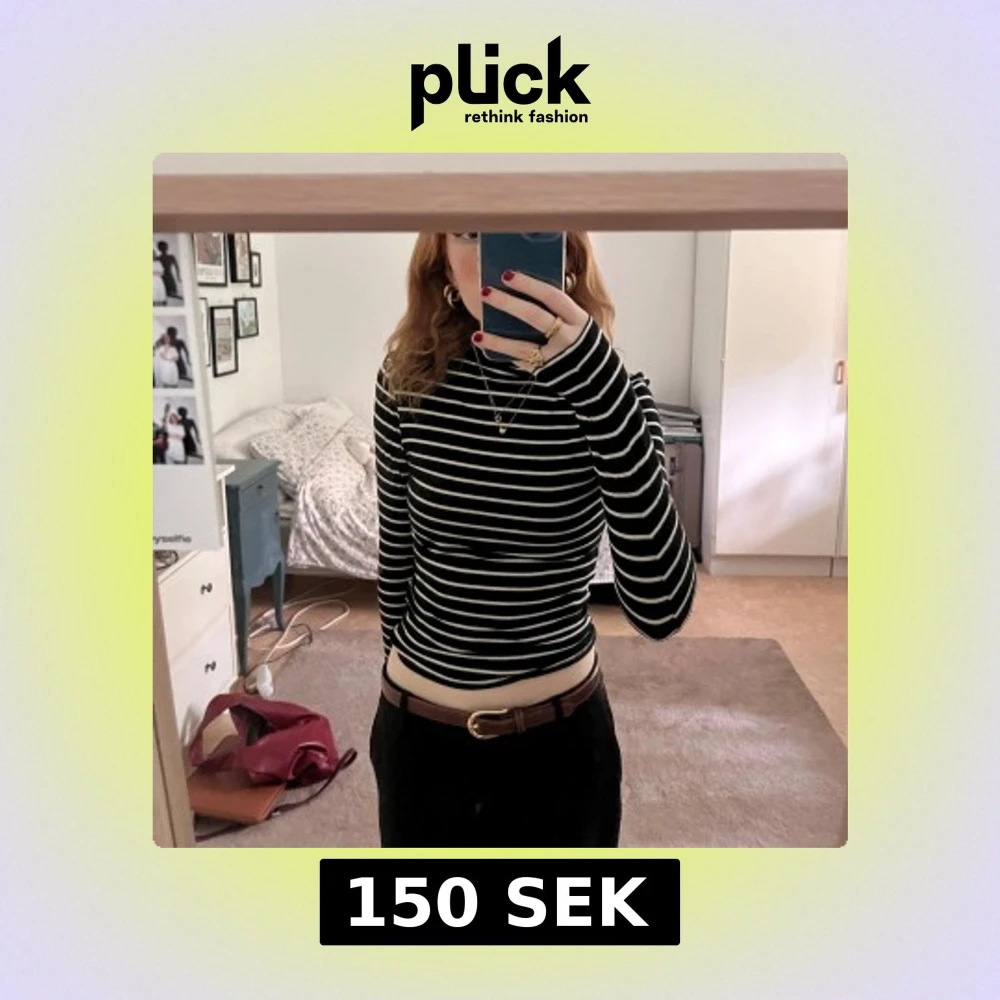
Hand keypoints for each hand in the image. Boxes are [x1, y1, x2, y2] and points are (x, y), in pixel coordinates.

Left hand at [474, 270, 590, 373]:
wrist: (600, 382)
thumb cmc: (584, 345)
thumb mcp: (579, 324)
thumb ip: (559, 311)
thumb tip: (526, 291)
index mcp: (578, 318)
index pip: (552, 296)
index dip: (530, 284)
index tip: (507, 274)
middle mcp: (569, 337)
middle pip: (534, 316)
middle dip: (508, 303)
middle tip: (486, 292)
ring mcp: (556, 357)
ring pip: (522, 347)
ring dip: (497, 341)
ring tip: (477, 335)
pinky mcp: (546, 373)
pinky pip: (522, 362)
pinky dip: (507, 355)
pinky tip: (490, 349)